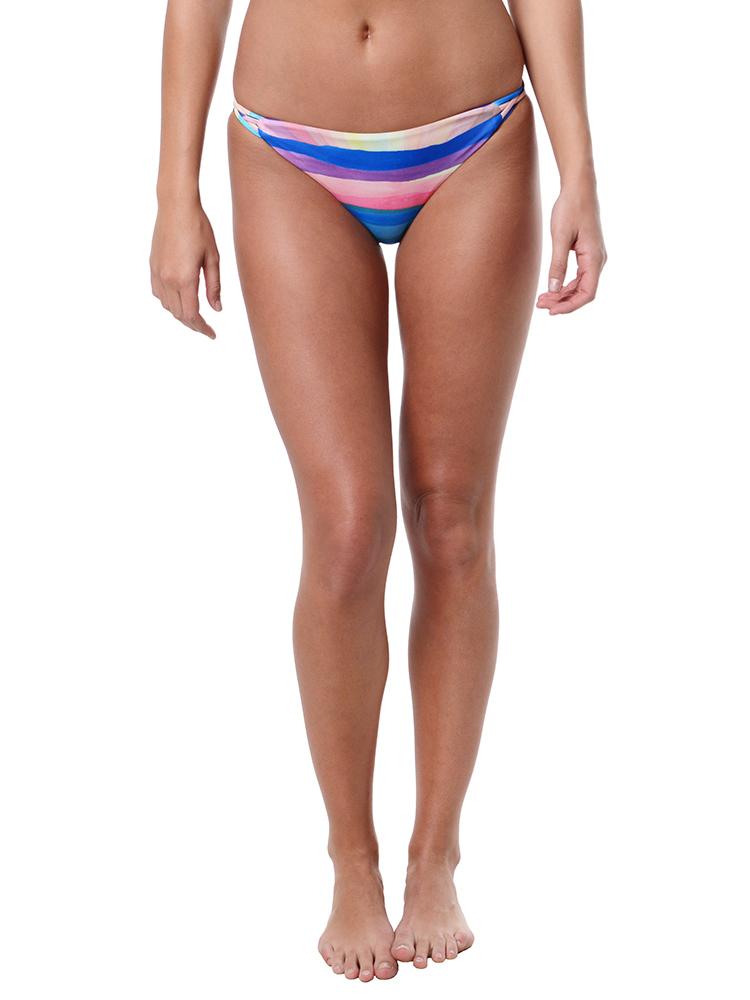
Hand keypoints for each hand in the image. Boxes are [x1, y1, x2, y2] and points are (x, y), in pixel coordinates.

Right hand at [150, 199, 221, 338]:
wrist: (176, 206)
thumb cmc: (199, 228)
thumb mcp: (213, 258)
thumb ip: (214, 286)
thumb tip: (217, 309)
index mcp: (185, 279)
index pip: (192, 315)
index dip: (202, 328)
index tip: (212, 335)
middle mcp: (167, 279)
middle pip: (179, 314)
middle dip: (193, 324)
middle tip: (206, 328)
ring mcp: (157, 273)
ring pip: (167, 306)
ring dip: (181, 314)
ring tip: (195, 315)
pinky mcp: (152, 266)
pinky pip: (158, 293)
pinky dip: (169, 302)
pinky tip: (179, 299)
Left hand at [536, 181, 606, 315]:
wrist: (579, 187)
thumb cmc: (570, 208)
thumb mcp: (560, 237)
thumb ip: (557, 265)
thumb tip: (553, 290)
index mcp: (594, 258)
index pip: (587, 293)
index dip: (570, 306)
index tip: (552, 311)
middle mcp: (598, 260)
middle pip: (583, 292)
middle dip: (562, 302)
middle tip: (540, 305)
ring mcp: (593, 258)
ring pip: (580, 286)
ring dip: (562, 295)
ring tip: (541, 299)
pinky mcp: (587, 254)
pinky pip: (578, 277)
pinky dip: (565, 285)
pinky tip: (550, 288)